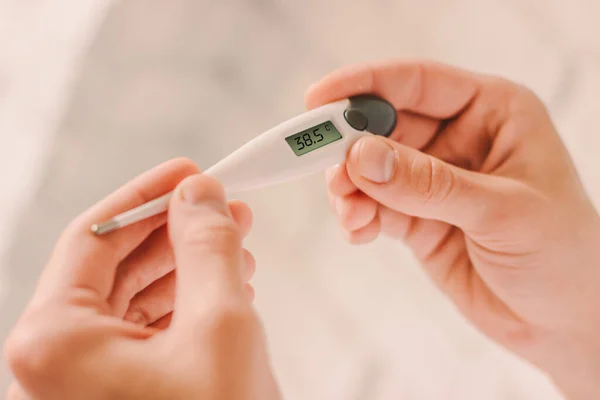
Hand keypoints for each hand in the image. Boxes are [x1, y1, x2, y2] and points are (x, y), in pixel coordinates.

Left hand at [3, 158, 280, 399]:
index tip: (190, 172)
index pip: (94, 237)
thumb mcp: (222, 324)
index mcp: (53, 341)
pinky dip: (184, 307)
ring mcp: (80, 388)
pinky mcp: (113, 399)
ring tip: (236, 245)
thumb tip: (200, 194)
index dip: (148, 196)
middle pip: (114, 268)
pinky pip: (142, 336)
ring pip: (131, 301)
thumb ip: (208, 246)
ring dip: (186, 267)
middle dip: (176, 232)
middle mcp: (52, 365)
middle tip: (223, 206)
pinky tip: (223, 289)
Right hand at [307, 61, 599, 398]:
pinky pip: (374, 208)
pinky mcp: (418, 218)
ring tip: (349, 212)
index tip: (319, 99)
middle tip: (323, 167)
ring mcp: (434, 181)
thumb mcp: (501, 211)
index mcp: (493, 113)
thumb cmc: (563, 255)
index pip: (418, 83)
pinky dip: (358, 217)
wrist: (562, 321)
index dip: (365, 85)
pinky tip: (358, 231)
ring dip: (350, 188)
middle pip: (384, 126)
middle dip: (349, 146)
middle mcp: (458, 140)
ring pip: (371, 170)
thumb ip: (429, 184)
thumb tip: (361, 157)